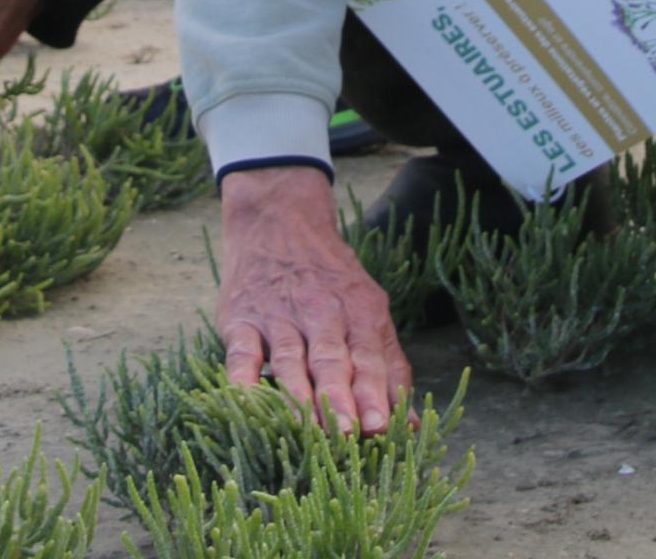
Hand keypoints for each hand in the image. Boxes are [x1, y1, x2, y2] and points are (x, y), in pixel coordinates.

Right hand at [218, 167, 409, 433]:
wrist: (280, 221)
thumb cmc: (332, 281)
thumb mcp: (369, 310)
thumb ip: (390, 368)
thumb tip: (414, 426)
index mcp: (359, 312)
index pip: (369, 357)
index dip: (375, 393)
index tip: (381, 427)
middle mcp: (321, 313)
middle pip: (331, 360)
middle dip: (340, 398)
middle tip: (348, 433)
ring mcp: (278, 315)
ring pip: (290, 359)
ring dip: (298, 396)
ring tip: (307, 429)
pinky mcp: (241, 319)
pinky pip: (242, 352)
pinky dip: (243, 376)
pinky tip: (245, 401)